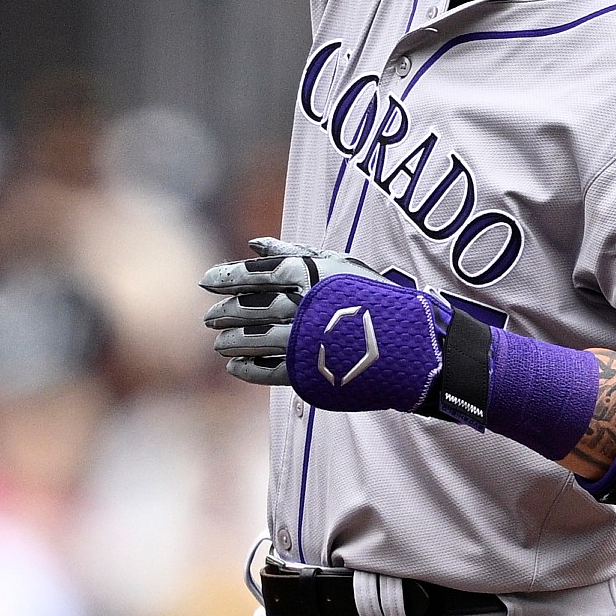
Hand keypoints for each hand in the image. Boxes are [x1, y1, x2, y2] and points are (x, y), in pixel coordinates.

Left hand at [199, 238, 381, 386]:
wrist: (408, 343)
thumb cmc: (370, 297)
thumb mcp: (337, 264)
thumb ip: (293, 252)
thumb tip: (253, 243)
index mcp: (309, 276)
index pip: (256, 274)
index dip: (227, 276)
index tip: (207, 281)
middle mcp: (303, 307)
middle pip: (250, 307)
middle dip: (225, 312)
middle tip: (208, 318)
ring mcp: (305, 340)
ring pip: (254, 340)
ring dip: (231, 341)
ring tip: (218, 343)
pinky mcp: (310, 372)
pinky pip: (268, 371)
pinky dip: (247, 369)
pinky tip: (234, 367)